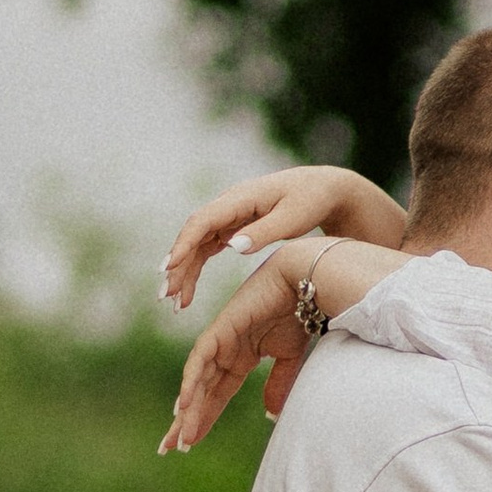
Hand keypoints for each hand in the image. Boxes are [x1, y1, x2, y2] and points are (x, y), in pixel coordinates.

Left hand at [159, 255, 307, 453]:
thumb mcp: (290, 359)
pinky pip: (201, 359)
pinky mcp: (222, 328)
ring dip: (187, 409)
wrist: (307, 283)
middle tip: (169, 448)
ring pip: (197, 380)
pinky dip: (192, 381)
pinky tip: (184, 405)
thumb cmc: (301, 313)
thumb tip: (270, 414)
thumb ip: (278, 383)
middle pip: (200, 391)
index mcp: (239, 357)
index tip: (189, 444)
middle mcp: (225, 350)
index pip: (216, 394)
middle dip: (185, 420)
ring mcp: (221, 338)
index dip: (202, 418)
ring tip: (178, 436)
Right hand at [161, 165, 407, 312]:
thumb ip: (264, 232)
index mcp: (241, 198)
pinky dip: (195, 268)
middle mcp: (229, 205)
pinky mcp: (233, 227)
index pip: (203, 221)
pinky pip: (207, 249)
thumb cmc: (311, 200)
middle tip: (167, 296)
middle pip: (193, 235)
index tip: (171, 267)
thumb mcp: (293, 217)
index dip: (184, 244)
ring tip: (175, 301)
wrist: (324, 189)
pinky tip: (187, 291)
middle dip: (177, 265)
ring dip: (183, 271)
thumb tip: (231, 247)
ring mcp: (229, 216)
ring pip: (196, 245)